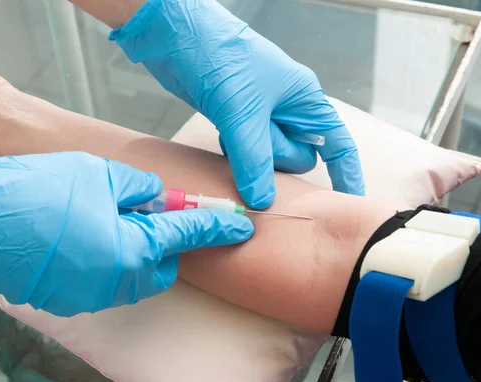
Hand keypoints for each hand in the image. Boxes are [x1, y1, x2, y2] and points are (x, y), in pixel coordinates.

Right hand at [0, 152, 253, 315]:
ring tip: (109, 219)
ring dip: (134, 251)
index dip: (216, 226)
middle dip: (165, 242)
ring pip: (132, 276)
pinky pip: (102, 282)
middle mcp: (116, 282)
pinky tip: (83, 236)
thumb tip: (157, 196)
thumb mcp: (96, 174)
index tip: (240, 223)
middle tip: (149, 212)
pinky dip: (105, 261)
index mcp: (132, 248)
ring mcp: (89, 296)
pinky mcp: (66, 300)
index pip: (187, 235)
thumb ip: (138, 189)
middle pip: (161, 265)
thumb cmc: (33, 191)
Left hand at [110, 0, 364, 207]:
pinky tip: (221, 134)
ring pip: (267, 159)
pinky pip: (244, 154)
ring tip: (232, 131)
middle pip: (297, 158)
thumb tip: (263, 200)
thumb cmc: (220, 58)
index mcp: (304, 100)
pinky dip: (235, 155)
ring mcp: (259, 117)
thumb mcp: (243, 112)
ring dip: (251, 158)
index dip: (345, 174)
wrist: (176, 36)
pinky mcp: (234, 121)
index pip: (337, 145)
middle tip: (252, 137)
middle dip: (277, 158)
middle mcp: (287, 110)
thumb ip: (254, 160)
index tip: (348, 202)